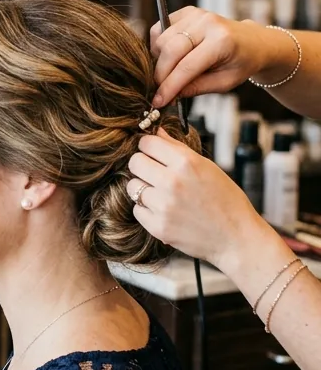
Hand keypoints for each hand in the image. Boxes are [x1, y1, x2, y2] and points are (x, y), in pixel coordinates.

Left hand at [126, 129, 266, 270]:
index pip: (147, 143)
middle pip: (135, 162)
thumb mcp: (207, 167)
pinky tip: (164, 211)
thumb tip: (157, 132)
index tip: (152, 152)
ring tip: (162, 194)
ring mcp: (163, 206)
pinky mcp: (158, 227)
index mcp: (186, 163)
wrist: (236, 238)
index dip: (148, 146)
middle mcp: (172, 182)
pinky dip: (147, 210)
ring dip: (143, 189)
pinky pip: (137, 210)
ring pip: (132, 186)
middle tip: (154, 173)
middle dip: (142, 165)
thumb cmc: (227, 201)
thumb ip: (178, 149)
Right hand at [150, 7, 282, 106]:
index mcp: (222, 41)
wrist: (253, 42)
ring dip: (159, 60)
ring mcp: (196, 14)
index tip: (159, 100)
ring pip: (161, 39)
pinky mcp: (187, 11)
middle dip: (160, 74)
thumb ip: (196, 88)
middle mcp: (207, 23)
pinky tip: (169, 56)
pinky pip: (160, 29)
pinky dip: (158, 45)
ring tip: (169, 72)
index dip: (169, 86)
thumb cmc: (241, 63)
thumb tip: (169, 94)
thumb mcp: (225, 83)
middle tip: (160, 90)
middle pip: (170, 50)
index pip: (187, 66)